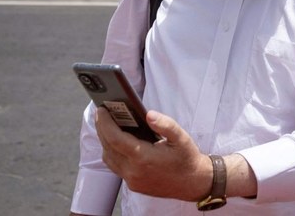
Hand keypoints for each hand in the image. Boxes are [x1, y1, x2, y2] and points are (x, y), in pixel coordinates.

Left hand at [96, 108, 210, 200]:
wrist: (192, 182)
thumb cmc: (187, 158)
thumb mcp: (181, 137)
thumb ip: (165, 124)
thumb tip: (149, 114)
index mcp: (144, 157)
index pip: (115, 138)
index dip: (105, 123)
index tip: (101, 110)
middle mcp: (134, 171)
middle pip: (108, 147)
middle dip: (102, 128)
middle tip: (101, 113)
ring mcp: (132, 180)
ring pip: (108, 158)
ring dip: (105, 141)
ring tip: (107, 125)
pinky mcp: (133, 184)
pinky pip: (115, 167)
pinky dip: (111, 153)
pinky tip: (116, 142)